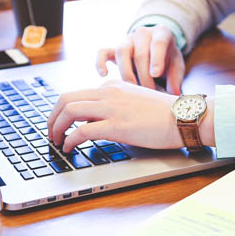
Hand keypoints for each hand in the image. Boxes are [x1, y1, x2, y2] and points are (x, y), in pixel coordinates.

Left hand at [47, 81, 214, 152]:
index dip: (63, 111)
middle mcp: (108, 93)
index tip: (61, 123)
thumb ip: (117, 105)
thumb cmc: (165, 114)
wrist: (184, 117)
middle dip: (52, 117)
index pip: (78, 94)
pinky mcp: (116, 125)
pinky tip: (69, 148)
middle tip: (50, 132)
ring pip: (69, 111)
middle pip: (66, 99)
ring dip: (56, 127)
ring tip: (56, 141)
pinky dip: (70, 140)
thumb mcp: (136, 101)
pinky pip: (82, 131)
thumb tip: (100, 120)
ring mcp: (112, 108)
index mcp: (113, 87)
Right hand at [96, 25, 184, 94]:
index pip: (158, 43)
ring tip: (133, 89)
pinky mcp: (114, 49)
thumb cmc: (168, 59)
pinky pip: (103, 52)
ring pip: (122, 52)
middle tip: (149, 92)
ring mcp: (127, 40)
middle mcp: (143, 33)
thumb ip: (176, 78)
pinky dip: (100, 62)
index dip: (156, 59)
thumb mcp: (177, 66)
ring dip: (127, 73)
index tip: (155, 74)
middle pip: (140, 53)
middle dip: (144, 76)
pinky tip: (104, 75)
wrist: (156, 49)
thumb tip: (174, 94)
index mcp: (161, 33)